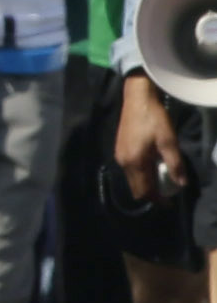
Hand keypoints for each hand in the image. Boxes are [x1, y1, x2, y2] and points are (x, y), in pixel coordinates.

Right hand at [117, 72, 188, 201]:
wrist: (137, 98)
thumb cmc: (154, 119)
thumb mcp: (169, 141)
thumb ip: (175, 164)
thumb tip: (181, 184)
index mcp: (135, 163)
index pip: (144, 190)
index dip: (157, 200)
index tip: (169, 204)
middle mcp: (123, 162)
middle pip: (136, 188)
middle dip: (151, 194)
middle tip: (167, 194)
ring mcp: (119, 155)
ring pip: (132, 179)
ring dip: (146, 183)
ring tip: (161, 179)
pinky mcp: (120, 148)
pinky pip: (129, 169)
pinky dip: (141, 174)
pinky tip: (151, 165)